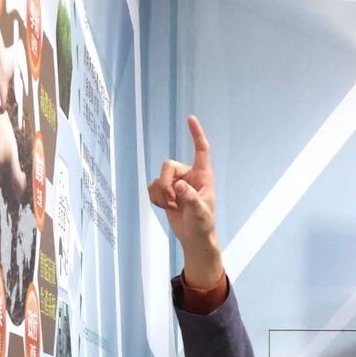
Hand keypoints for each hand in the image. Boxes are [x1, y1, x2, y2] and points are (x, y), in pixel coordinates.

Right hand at [148, 116, 220, 282]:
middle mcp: (189, 176)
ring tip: (172, 207)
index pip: (201, 150)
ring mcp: (176, 183)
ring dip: (161, 194)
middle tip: (172, 200)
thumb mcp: (200, 212)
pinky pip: (152, 187)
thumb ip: (191, 198)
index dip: (196, 134)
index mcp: (203, 176)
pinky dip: (156, 199)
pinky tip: (166, 207)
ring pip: (158, 177)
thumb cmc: (203, 225)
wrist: (194, 238)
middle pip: (168, 165)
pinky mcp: (166, 192)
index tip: (190, 118)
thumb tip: (180, 186)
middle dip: (165, 183)